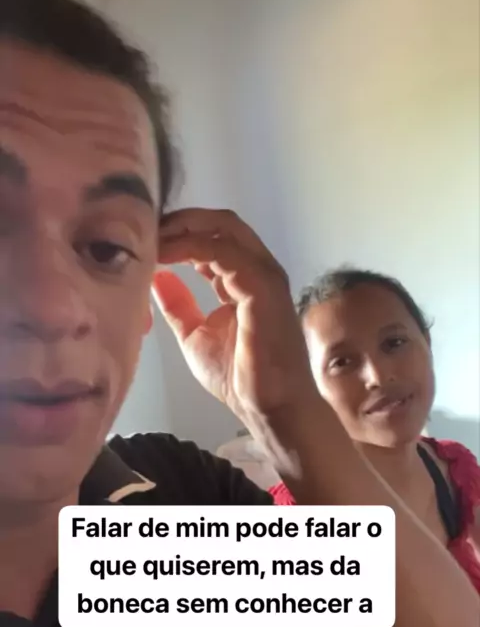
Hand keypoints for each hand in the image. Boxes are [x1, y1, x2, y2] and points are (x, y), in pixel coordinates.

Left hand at [152, 208, 316, 422]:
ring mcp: (263, 274)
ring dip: (183, 228)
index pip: (211, 238)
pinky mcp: (263, 286)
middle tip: (146, 230)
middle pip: (220, 223)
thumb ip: (179, 306)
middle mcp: (256, 269)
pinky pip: (224, 252)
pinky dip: (191, 247)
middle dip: (180, 220)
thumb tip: (158, 277)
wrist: (268, 407)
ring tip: (151, 239)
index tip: (144, 240)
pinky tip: (165, 256)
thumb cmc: (239, 377)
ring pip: (223, 229)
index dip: (178, 233)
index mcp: (242, 279)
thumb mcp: (195, 335)